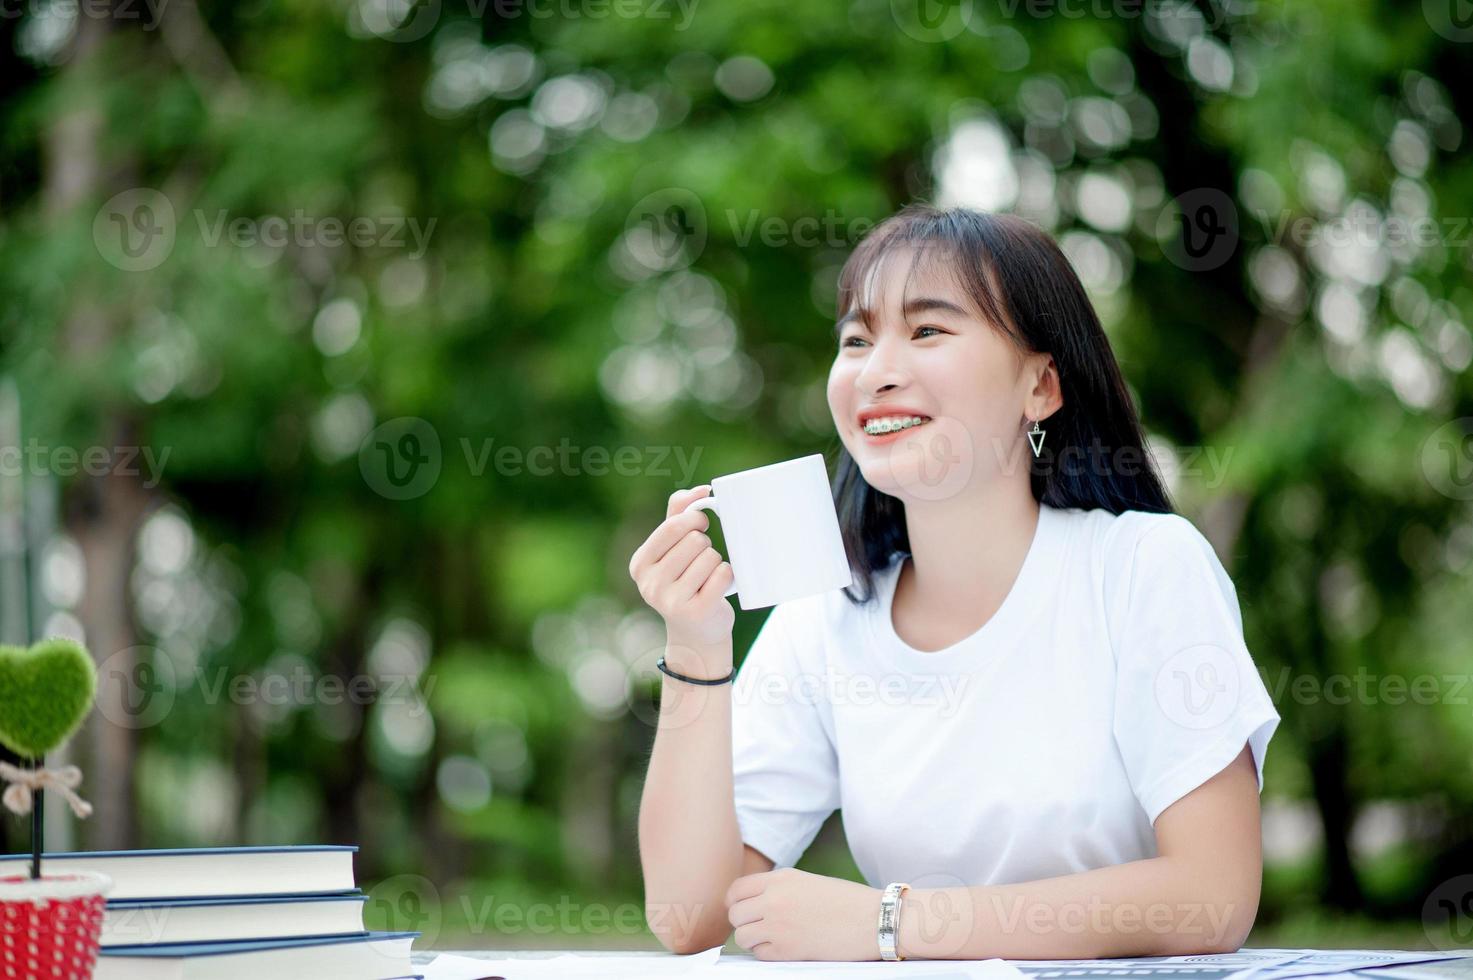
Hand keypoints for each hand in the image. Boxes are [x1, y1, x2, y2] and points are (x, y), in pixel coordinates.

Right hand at [628, 485, 735, 656]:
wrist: (696, 632)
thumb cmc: (685, 581)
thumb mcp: (673, 548)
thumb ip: (679, 514)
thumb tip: (702, 490)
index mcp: (640, 564)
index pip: (673, 526)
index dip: (694, 519)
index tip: (701, 524)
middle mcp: (650, 584)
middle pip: (694, 540)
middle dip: (705, 545)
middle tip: (701, 560)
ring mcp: (671, 601)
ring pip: (710, 556)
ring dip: (716, 562)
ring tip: (707, 577)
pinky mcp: (697, 611)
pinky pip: (722, 574)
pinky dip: (727, 576)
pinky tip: (718, 587)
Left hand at [726, 867, 882, 960]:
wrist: (874, 920)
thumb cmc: (848, 901)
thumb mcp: (808, 882)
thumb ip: (780, 888)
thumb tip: (755, 903)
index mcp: (781, 878)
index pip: (736, 890)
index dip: (735, 903)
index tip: (741, 910)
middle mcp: (774, 899)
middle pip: (735, 914)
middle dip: (743, 922)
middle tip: (758, 927)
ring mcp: (778, 925)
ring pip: (742, 936)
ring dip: (753, 940)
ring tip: (771, 939)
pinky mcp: (787, 950)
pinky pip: (760, 955)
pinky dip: (767, 954)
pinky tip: (784, 948)